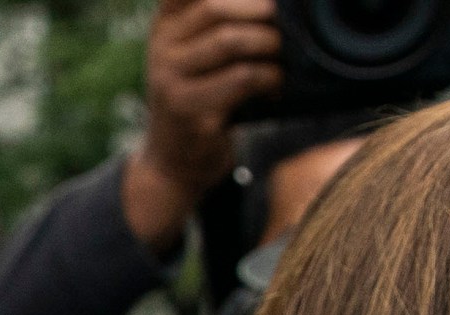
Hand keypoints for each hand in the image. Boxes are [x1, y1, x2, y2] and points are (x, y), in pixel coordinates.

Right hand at [123, 0, 282, 249]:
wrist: (174, 163)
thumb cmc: (200, 99)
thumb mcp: (195, 55)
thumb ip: (218, 23)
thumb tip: (276, 5)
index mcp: (164, 27)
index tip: (261, 6)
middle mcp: (161, 49)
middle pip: (214, 9)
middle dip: (260, 12)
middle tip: (288, 26)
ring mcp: (170, 81)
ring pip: (230, 41)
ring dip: (269, 45)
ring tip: (282, 58)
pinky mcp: (189, 111)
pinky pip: (243, 78)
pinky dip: (271, 78)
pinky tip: (275, 88)